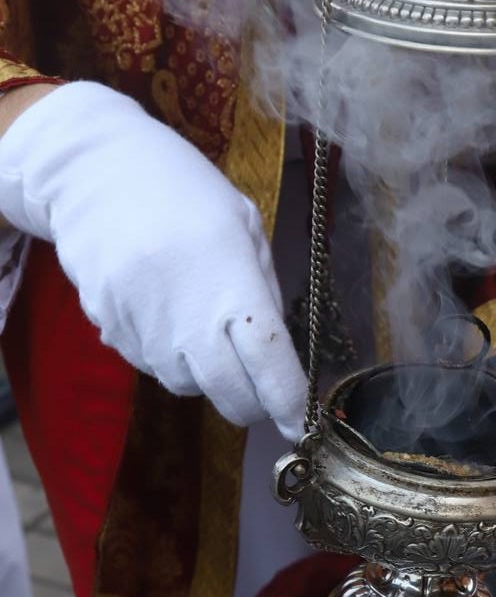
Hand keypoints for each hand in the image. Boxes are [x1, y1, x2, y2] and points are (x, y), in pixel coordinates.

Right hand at [0, 82, 306, 439]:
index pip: (269, 362)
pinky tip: (166, 312)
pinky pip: (151, 366)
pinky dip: (169, 356)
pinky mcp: (110, 331)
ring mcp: (143, 327)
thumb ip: (264, 289)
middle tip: (262, 392)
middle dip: (252, 404)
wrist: (94, 172)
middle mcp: (185, 315)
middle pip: (229, 393)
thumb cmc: (184, 191)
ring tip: (203, 326)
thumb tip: (278, 353)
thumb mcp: (244, 226)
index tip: (302, 424)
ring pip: (188, 386)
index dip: (289, 401)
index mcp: (230, 281)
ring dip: (207, 376)